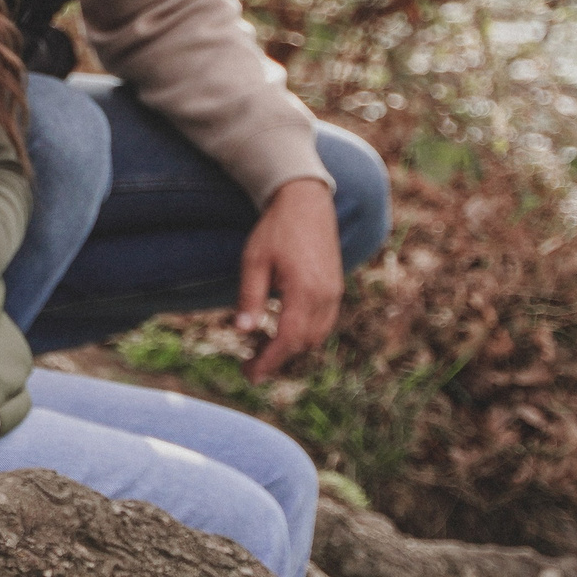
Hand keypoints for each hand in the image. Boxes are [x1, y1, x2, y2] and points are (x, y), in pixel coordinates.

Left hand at [238, 178, 343, 379]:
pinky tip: (281, 331)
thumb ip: (250, 297)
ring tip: (262, 350)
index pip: (288, 340)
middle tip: (249, 366)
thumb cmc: (276, 229)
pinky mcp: (335, 288)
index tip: (249, 375)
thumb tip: (241, 331)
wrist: (306, 201)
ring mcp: (334, 293)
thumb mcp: (254, 261)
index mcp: (305, 291)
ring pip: (316, 336)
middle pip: (304, 343)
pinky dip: (303, 334)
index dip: (268, 362)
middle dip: (278, 359)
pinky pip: (323, 323)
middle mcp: (325, 296)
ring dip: (291, 348)